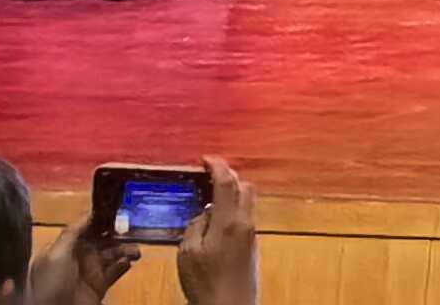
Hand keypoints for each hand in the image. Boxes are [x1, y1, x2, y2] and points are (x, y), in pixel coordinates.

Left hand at [19, 211, 129, 304]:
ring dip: (125, 248)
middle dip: (117, 232)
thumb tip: (89, 212)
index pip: (84, 228)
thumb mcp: (56, 255)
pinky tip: (130, 260)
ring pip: (112, 253)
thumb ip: (72, 232)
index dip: (100, 218)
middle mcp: (77, 257)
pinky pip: (116, 270)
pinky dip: (125, 264)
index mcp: (64, 248)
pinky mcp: (100, 286)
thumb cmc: (51, 284)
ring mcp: (89, 272)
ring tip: (136, 249)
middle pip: (102, 239)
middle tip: (132, 227)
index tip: (117, 207)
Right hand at [179, 162, 257, 304]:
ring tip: (210, 197)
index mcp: (230, 221)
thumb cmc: (205, 281)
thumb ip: (196, 225)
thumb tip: (205, 211)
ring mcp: (252, 233)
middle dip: (229, 176)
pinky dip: (234, 208)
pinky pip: (246, 216)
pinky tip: (217, 220)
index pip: (228, 182)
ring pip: (248, 200)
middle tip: (208, 176)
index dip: (218, 165)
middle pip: (244, 186)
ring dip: (233, 192)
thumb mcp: (188, 253)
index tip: (206, 158)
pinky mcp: (252, 245)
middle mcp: (246, 222)